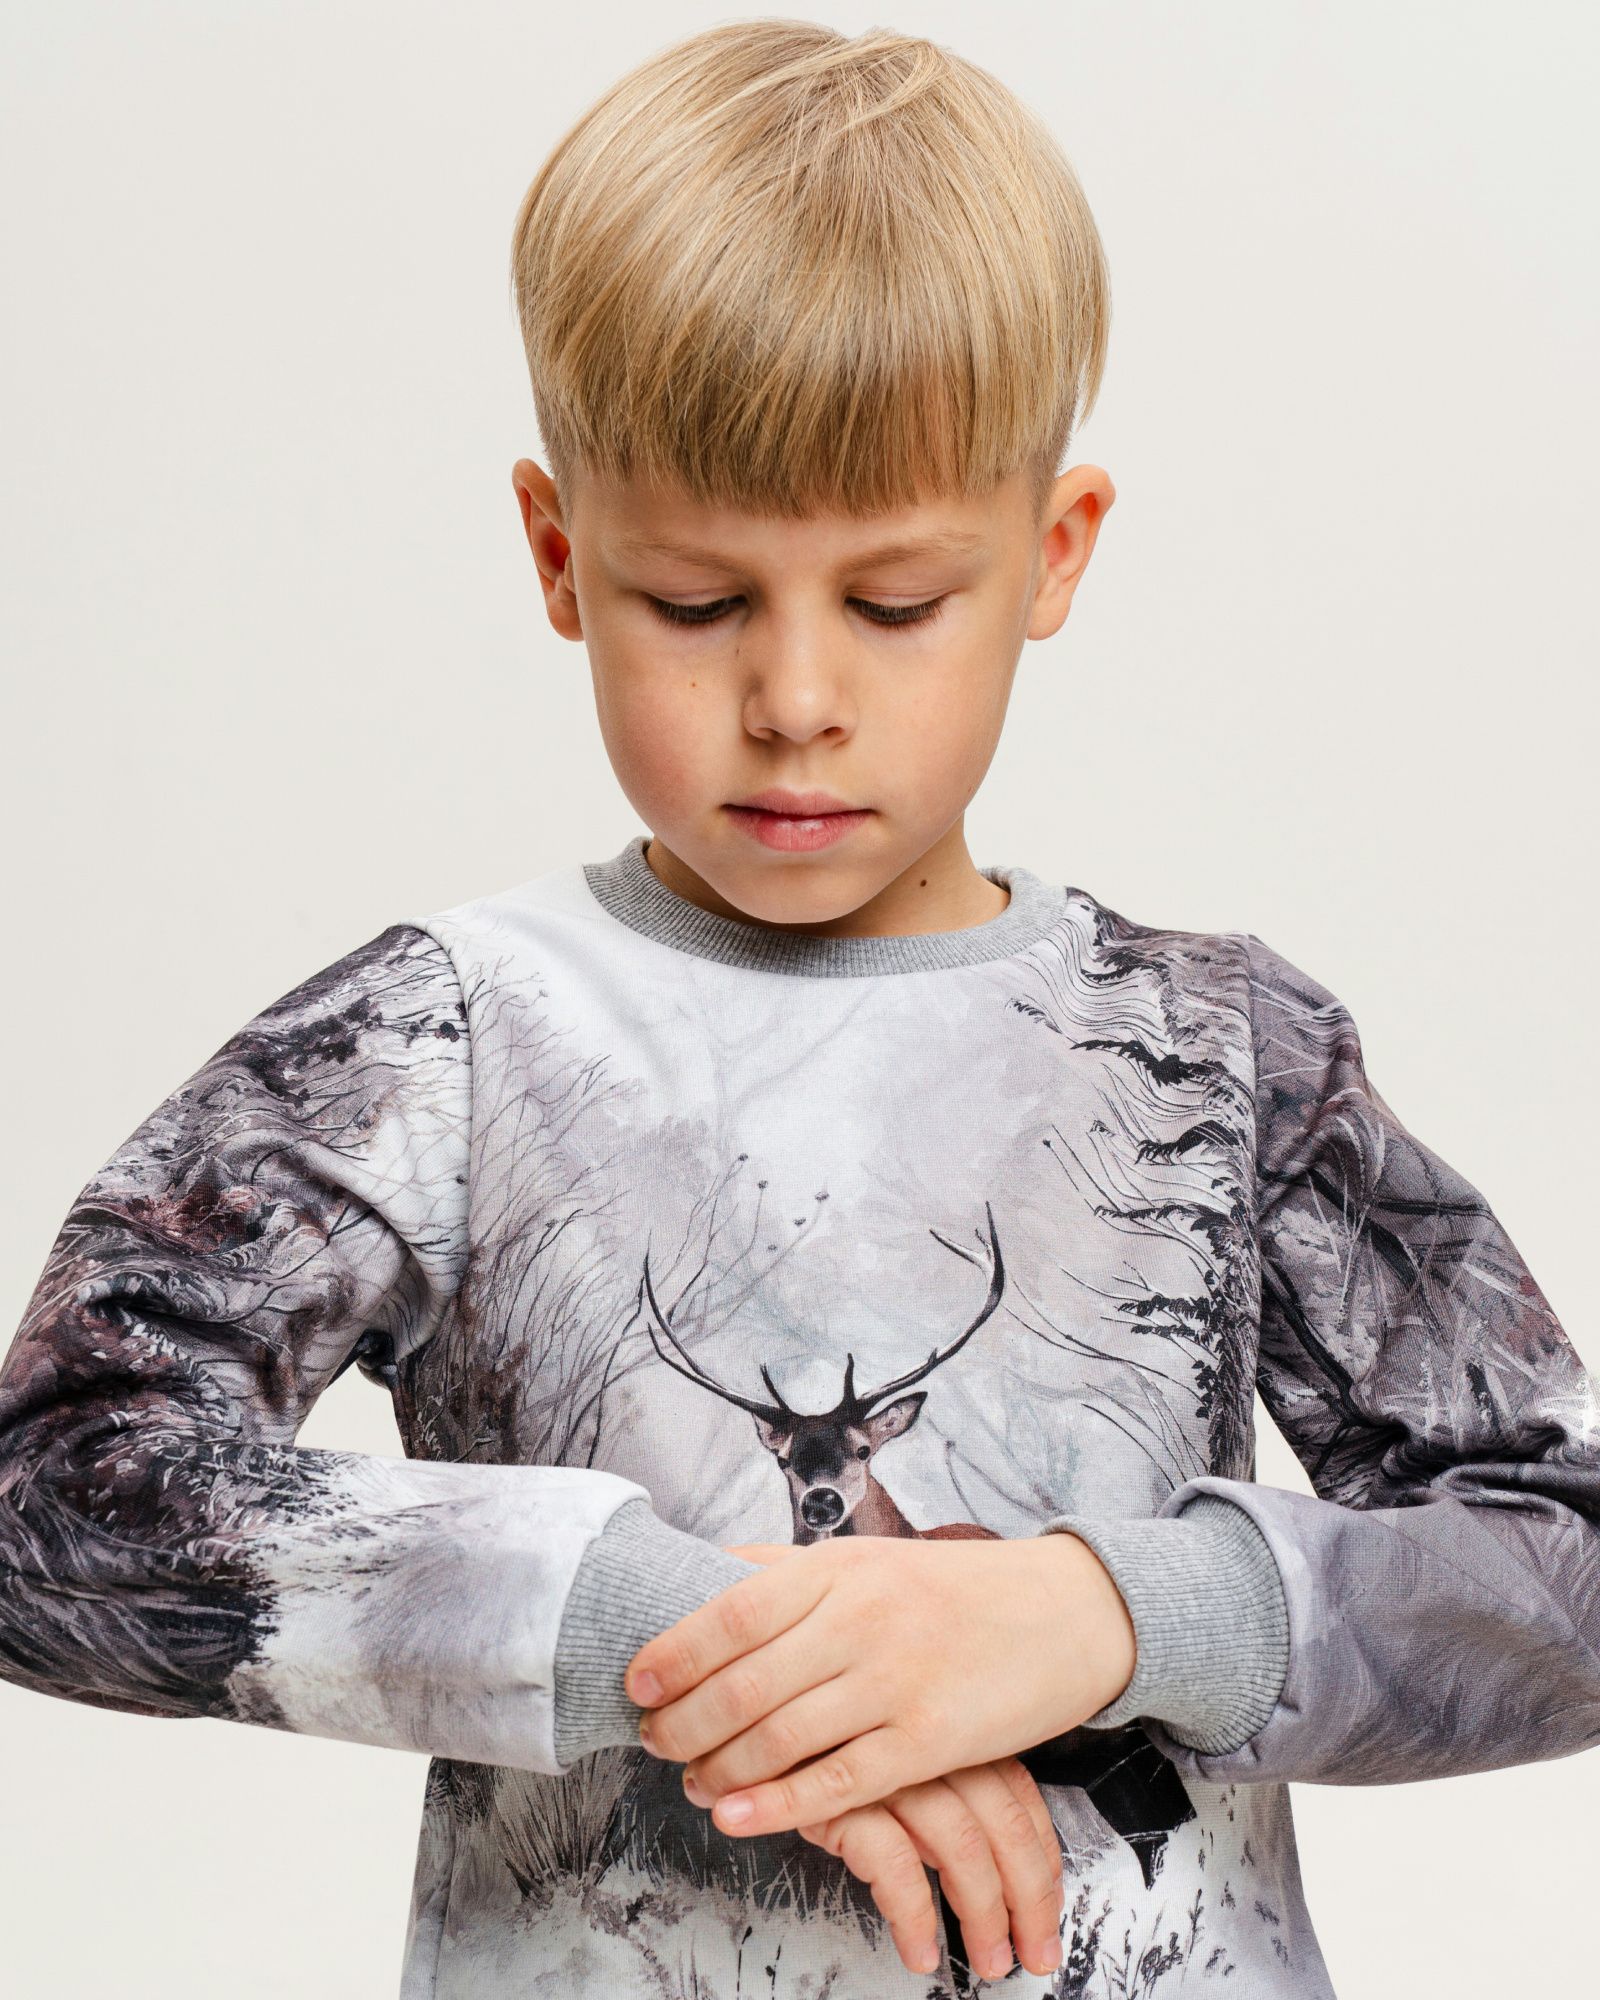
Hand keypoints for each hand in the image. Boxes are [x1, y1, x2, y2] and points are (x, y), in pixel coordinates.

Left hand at [627, 1529, 1134, 1839]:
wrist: (1064, 1611)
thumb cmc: (954, 1589)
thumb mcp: (869, 1556)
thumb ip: (789, 1569)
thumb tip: (704, 1571)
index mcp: (840, 1567)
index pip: (733, 1611)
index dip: (675, 1651)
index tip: (638, 1682)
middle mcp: (862, 1618)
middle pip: (746, 1681)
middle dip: (686, 1721)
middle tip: (654, 1742)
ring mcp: (896, 1680)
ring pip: (782, 1735)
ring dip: (721, 1767)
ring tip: (691, 1781)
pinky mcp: (930, 1739)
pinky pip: (838, 1781)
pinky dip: (777, 1805)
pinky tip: (736, 1815)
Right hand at [795, 1753, 1065, 1982]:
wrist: (738, 1706)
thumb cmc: (819, 1738)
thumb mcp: (892, 1749)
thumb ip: (938, 1783)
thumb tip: (991, 1855)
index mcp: (949, 1727)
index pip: (1019, 1795)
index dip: (1042, 1859)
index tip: (1047, 1908)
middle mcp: (928, 1742)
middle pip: (1004, 1825)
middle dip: (1029, 1900)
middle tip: (1034, 1953)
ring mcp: (888, 1765)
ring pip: (963, 1848)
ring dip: (984, 1916)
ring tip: (987, 1962)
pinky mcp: (842, 1795)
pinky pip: (896, 1867)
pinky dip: (916, 1916)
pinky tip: (920, 1951)